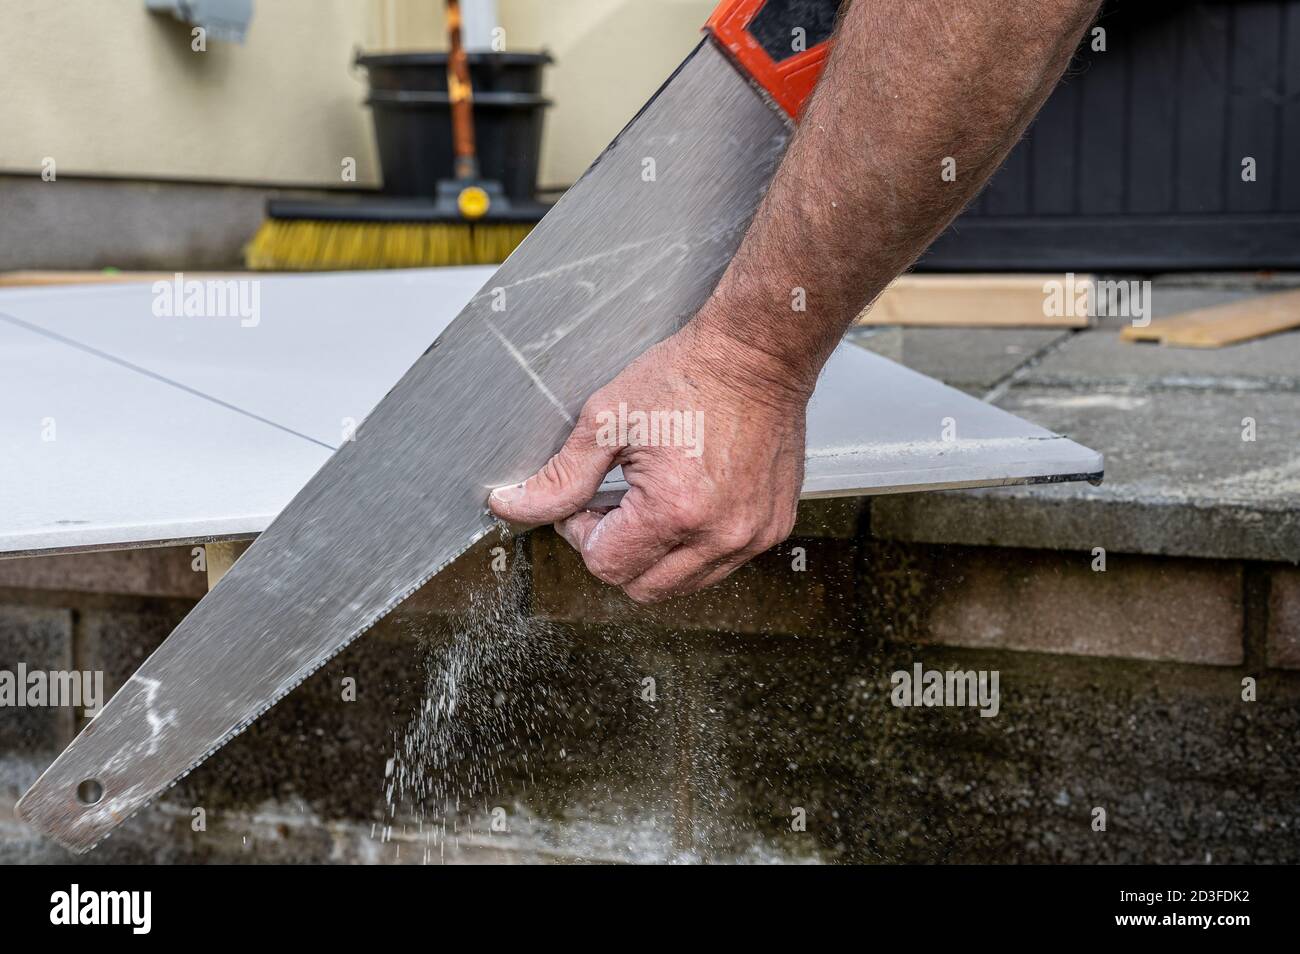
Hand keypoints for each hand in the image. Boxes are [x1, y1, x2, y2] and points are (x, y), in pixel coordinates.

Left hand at [488, 317, 811, 602]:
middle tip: (613, 505)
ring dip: (655, 556)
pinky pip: (720, 565)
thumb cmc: (688, 377)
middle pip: (641, 588)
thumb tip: (511, 506)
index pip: (605, 565)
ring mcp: (751, 536)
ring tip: (651, 502)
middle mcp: (719, 534)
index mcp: (673, 511)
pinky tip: (688, 502)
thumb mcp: (608, 421)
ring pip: (681, 585)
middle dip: (616, 552)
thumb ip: (560, 477)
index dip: (582, 534)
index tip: (587, 501)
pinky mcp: (772, 528)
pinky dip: (694, 547)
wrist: (758, 356)